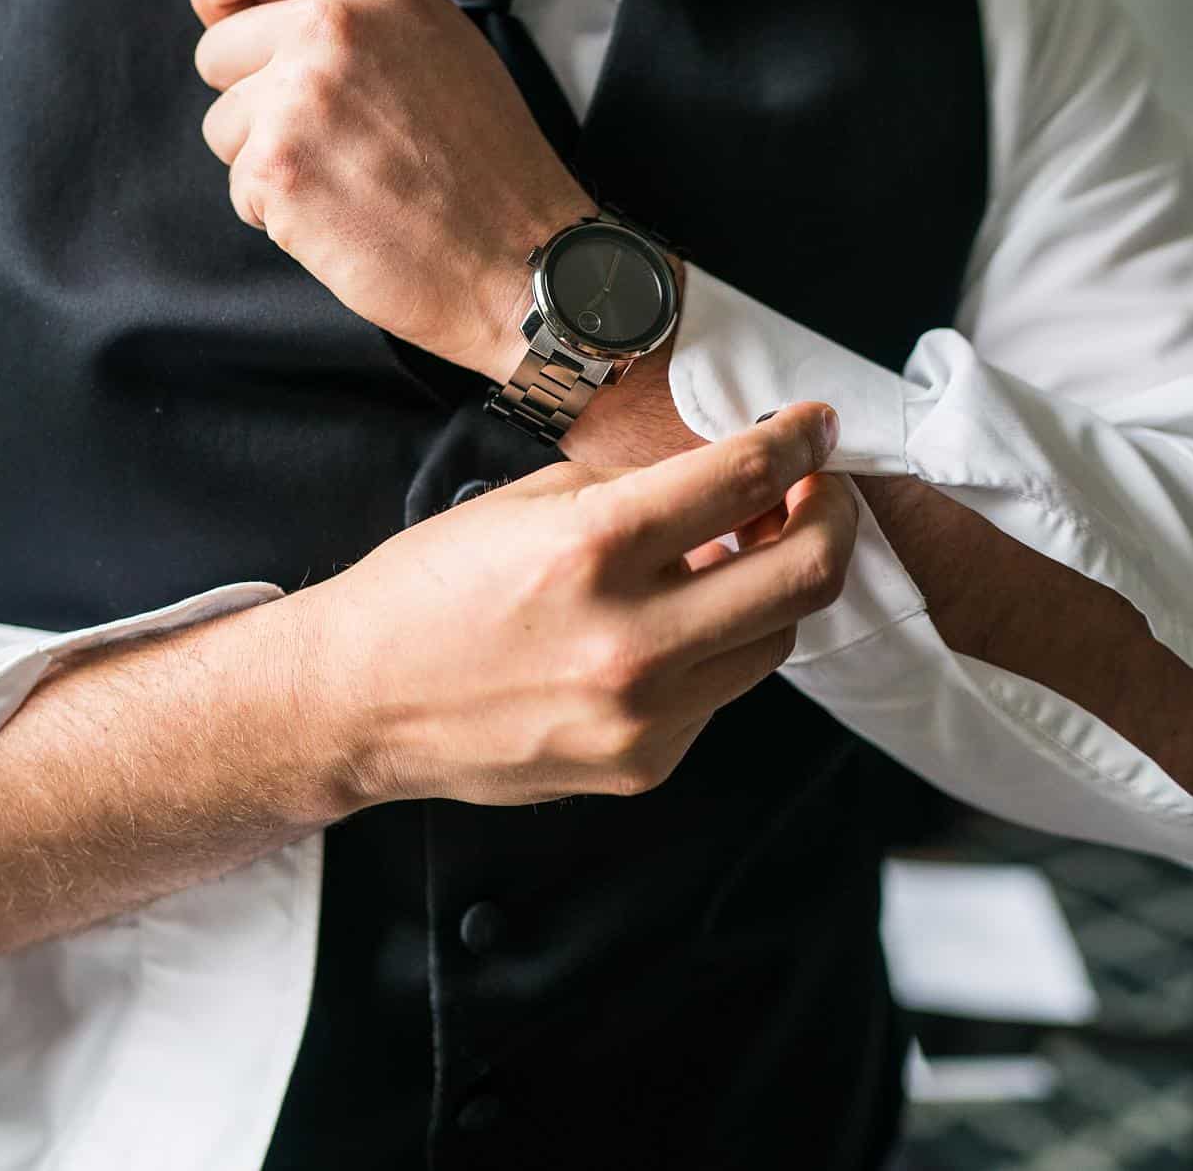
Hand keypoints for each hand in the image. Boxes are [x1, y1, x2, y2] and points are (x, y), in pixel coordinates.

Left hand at [189, 0, 595, 381]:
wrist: (522, 261)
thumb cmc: (489, 163)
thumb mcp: (438, 38)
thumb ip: (355, 6)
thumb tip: (266, 2)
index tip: (230, 19)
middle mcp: (332, 22)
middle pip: (218, 49)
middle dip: (255, 98)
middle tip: (333, 137)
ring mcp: (299, 95)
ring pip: (224, 124)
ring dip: (270, 159)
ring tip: (351, 179)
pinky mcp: (279, 168)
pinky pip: (240, 187)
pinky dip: (280, 213)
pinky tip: (347, 218)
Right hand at [292, 403, 855, 806]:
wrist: (359, 699)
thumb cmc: (430, 590)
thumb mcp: (530, 501)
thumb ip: (641, 490)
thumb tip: (732, 483)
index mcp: (596, 546)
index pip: (748, 478)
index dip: (803, 441)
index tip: (817, 429)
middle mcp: (631, 637)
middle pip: (806, 573)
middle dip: (833, 517)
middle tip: (819, 492)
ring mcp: (643, 714)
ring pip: (775, 639)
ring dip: (773, 588)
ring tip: (733, 559)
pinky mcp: (643, 764)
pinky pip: (719, 694)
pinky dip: (711, 650)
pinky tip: (667, 628)